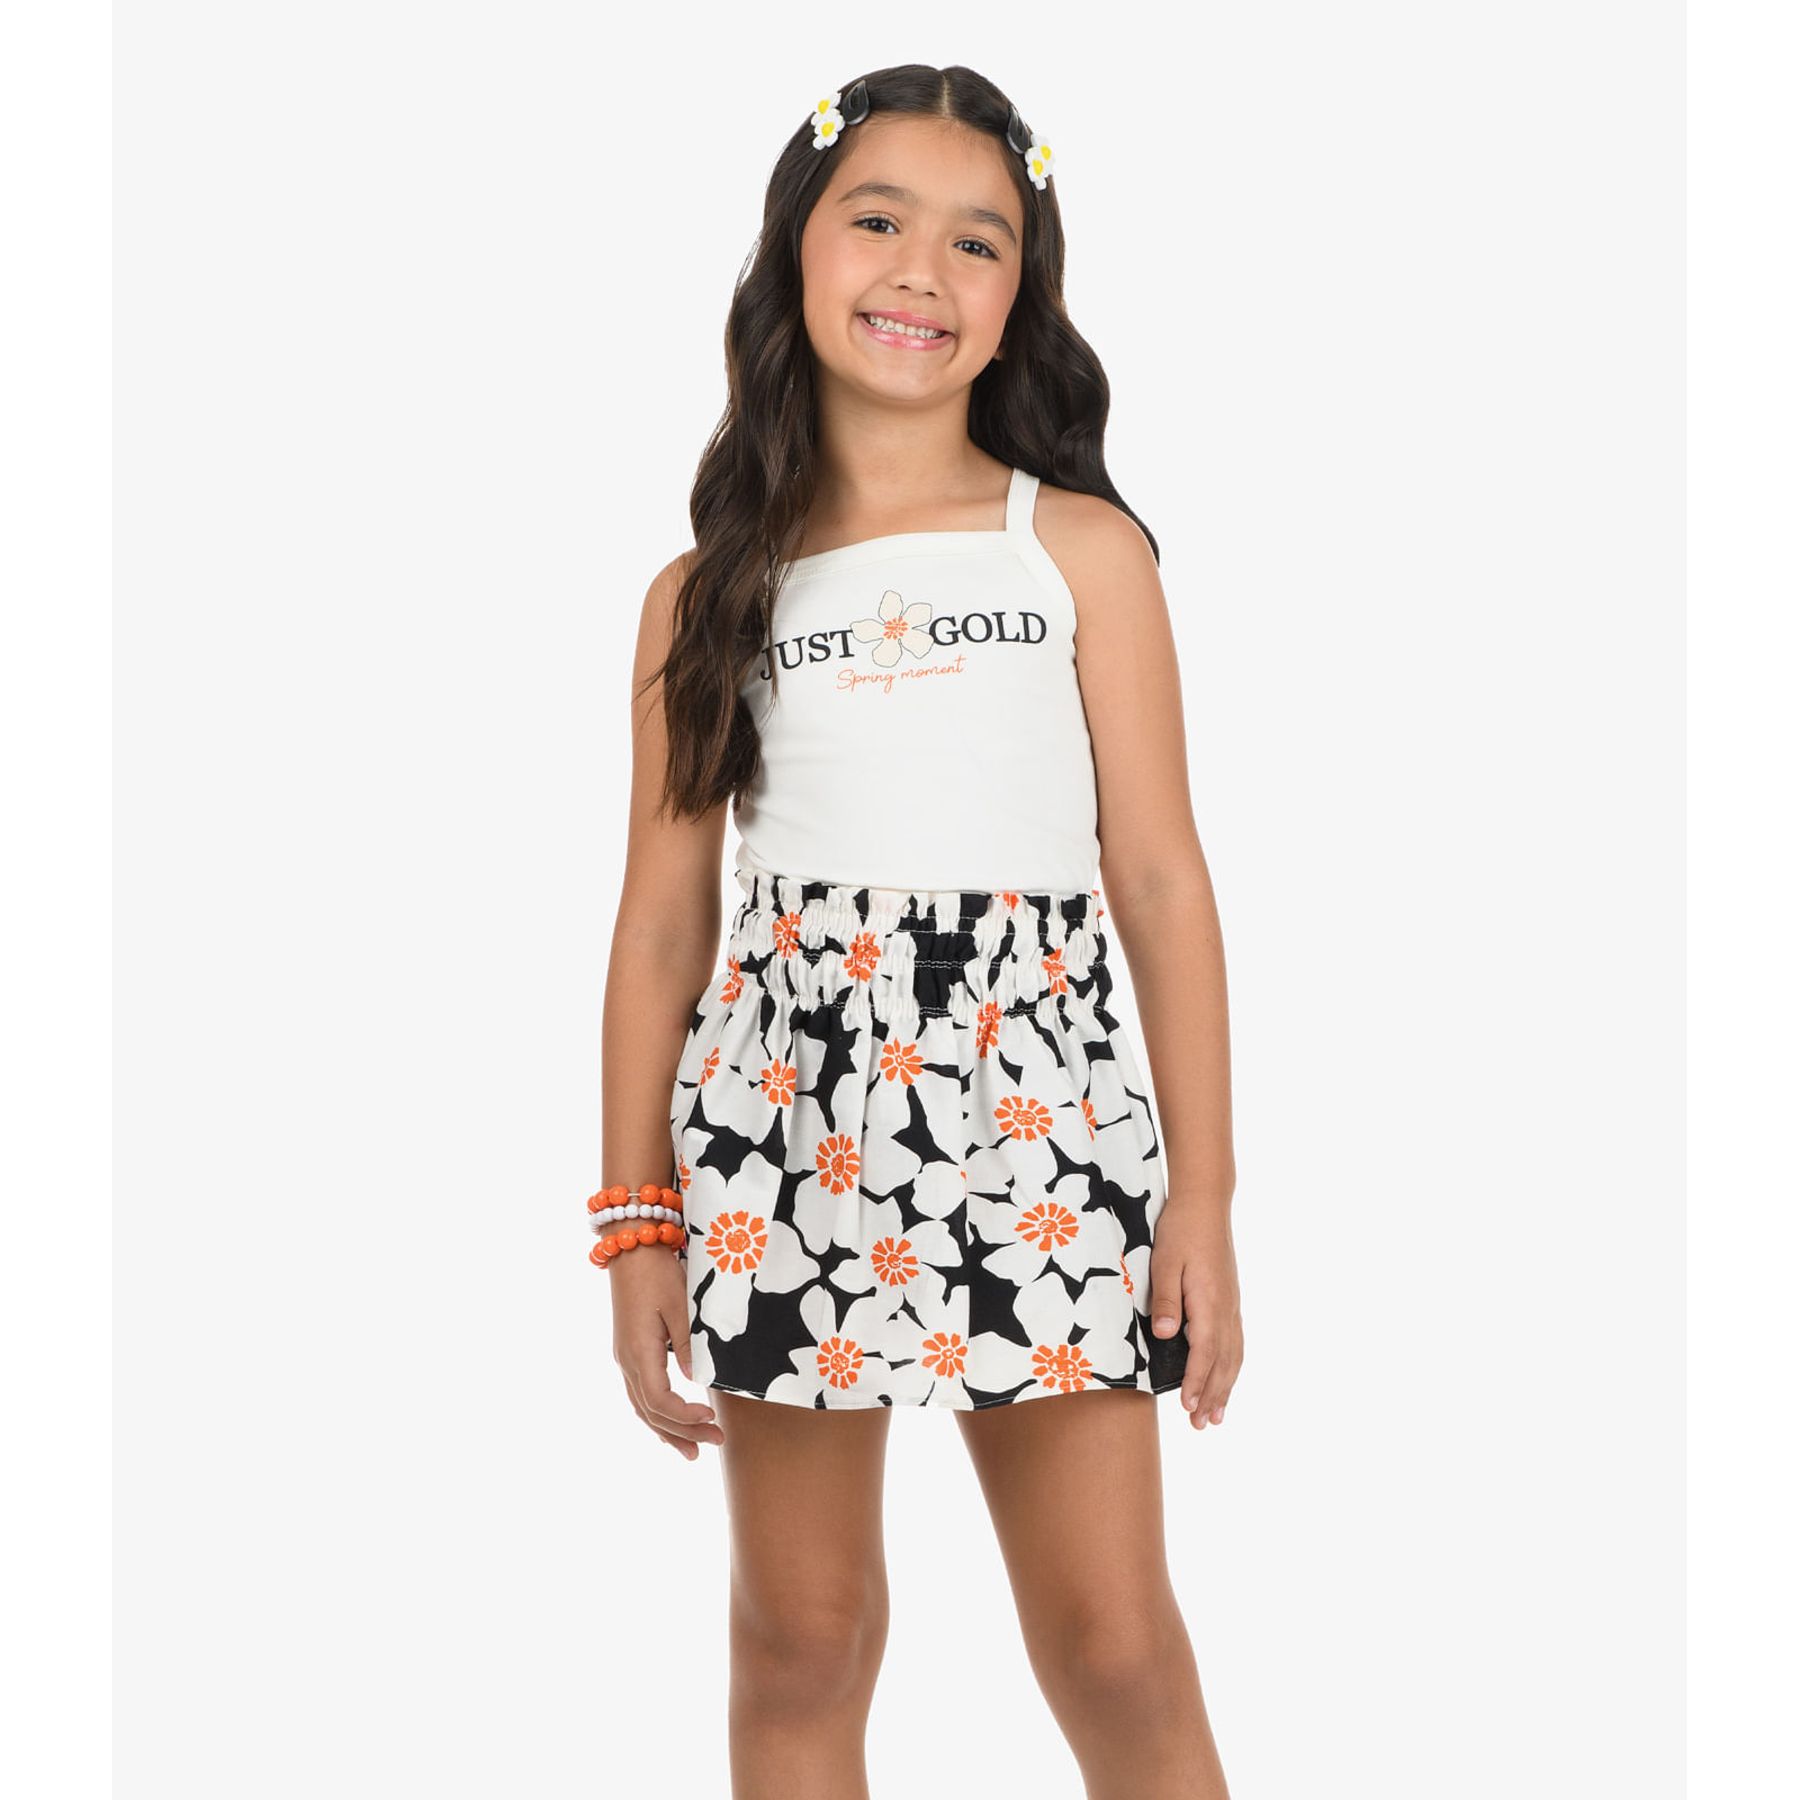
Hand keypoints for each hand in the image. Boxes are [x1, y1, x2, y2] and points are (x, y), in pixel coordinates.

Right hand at [606, 1249, 723, 1459]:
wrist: (632, 1246)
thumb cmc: (658, 1272)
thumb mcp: (681, 1305)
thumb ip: (690, 1344)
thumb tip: (697, 1380)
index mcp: (639, 1351)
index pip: (660, 1400)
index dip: (686, 1417)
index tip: (712, 1420)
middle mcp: (627, 1360)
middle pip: (651, 1411)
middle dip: (683, 1432)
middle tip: (716, 1442)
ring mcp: (625, 1357)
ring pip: (642, 1407)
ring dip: (668, 1431)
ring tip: (693, 1452)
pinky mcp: (629, 1351)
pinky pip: (640, 1394)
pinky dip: (656, 1415)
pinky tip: (670, 1426)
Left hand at [1147, 1204, 1243, 1432]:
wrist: (1205, 1204)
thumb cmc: (1180, 1231)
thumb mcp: (1165, 1262)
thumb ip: (1165, 1300)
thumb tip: (1166, 1337)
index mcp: (1208, 1302)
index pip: (1204, 1352)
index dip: (1195, 1381)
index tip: (1187, 1406)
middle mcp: (1225, 1309)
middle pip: (1222, 1362)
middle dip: (1212, 1395)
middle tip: (1201, 1425)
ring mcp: (1231, 1305)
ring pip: (1233, 1356)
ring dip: (1225, 1387)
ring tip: (1217, 1415)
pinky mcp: (1230, 1300)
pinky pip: (1236, 1342)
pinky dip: (1232, 1367)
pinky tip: (1227, 1377)